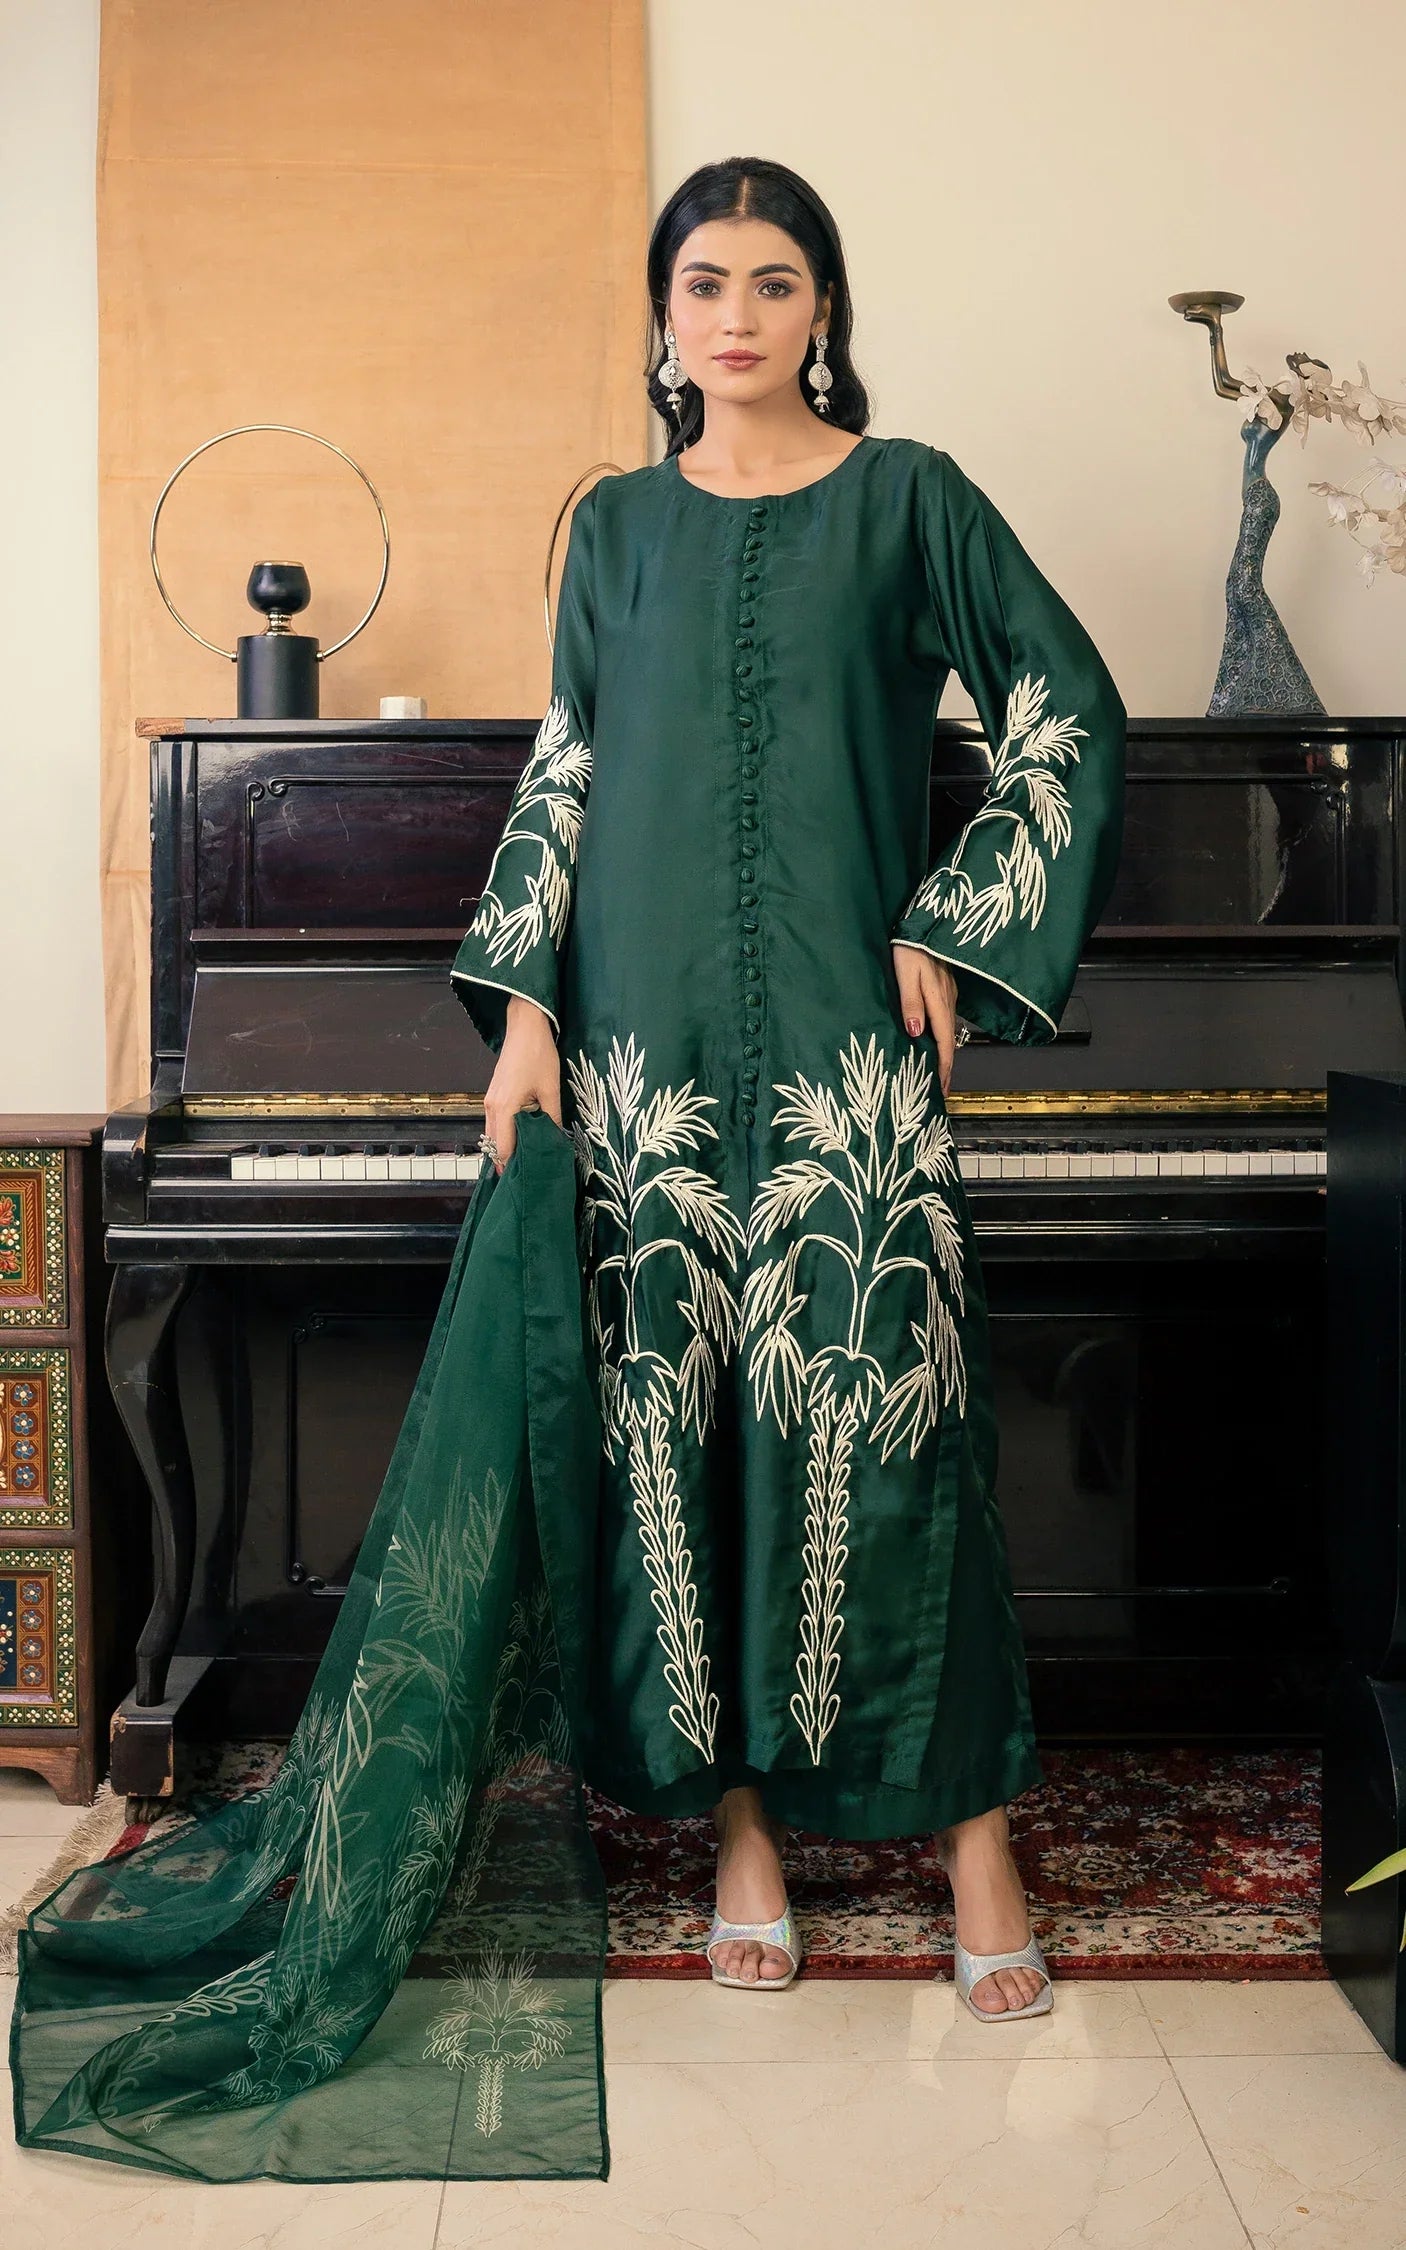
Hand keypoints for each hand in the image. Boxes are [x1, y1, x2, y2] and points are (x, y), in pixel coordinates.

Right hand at [482, 996, 562, 1173]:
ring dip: (504, 1147)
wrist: (525, 1027)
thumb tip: (556, 1141)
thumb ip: (552, 1118)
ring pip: (493, 1134)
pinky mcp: (493, 1095)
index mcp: (504, 1108)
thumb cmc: (538, 1055)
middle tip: (524, 1178)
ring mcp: (489, 1101)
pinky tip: (520, 1140)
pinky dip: (504, 1134)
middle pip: (493, 1145)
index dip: (511, 1166)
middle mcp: (491, 1108)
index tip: (523, 1182)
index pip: (503, 1148)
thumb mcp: (551, 1089)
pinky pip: (495, 1123)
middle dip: (506, 1161)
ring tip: (524, 1162)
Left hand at [892, 944, 959, 1096]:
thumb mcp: (906, 973)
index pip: (943, 1042)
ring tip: (938, 1071)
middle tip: (942, 1089)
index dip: (943, 1068)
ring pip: (948, 1029)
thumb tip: (915, 1033)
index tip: (942, 1089)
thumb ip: (911, 1002)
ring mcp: (948, 992)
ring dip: (944, 1052)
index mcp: (938, 999)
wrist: (925, 920)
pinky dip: (942, 1035)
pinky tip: (934, 1039)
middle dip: (946, 1067)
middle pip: (949, 1041)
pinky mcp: (944, 985)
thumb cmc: (910, 945)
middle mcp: (947, 998)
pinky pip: (945, 1017)